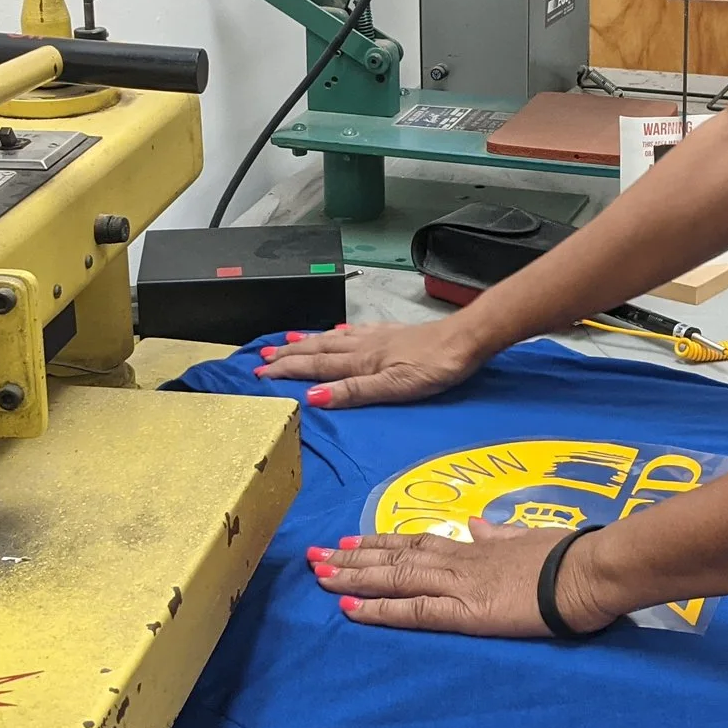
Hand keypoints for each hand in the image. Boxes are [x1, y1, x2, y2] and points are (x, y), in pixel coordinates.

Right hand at [253, 318, 489, 408]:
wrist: (467, 339)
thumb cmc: (436, 367)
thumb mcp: (394, 387)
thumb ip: (353, 392)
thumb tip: (312, 397)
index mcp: (361, 361)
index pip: (315, 366)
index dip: (286, 370)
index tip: (260, 374)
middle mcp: (363, 346)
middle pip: (318, 349)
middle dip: (288, 354)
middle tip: (262, 357)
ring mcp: (378, 337)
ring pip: (333, 338)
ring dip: (307, 341)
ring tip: (287, 340)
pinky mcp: (393, 333)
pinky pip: (354, 331)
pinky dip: (338, 332)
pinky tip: (337, 330)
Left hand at [303, 520, 618, 636]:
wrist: (585, 572)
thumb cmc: (565, 556)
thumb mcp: (527, 536)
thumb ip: (498, 534)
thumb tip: (477, 524)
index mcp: (473, 547)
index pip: (416, 544)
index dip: (379, 543)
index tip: (349, 541)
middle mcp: (456, 562)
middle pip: (394, 557)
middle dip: (351, 558)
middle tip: (314, 555)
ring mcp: (457, 586)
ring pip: (393, 578)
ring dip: (353, 577)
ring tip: (319, 573)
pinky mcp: (464, 613)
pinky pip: (413, 611)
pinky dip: (379, 609)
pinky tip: (350, 609)